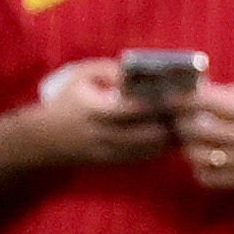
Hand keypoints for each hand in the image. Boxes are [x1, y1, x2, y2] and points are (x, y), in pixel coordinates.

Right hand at [12, 55, 183, 169]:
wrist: (42, 140)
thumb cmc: (64, 101)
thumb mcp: (80, 77)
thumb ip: (109, 70)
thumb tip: (140, 70)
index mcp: (94, 110)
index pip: (132, 109)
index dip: (157, 104)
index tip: (177, 95)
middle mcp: (102, 135)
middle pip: (146, 134)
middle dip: (170, 124)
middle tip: (191, 113)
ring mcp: (108, 153)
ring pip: (148, 150)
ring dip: (169, 139)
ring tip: (187, 125)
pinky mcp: (112, 163)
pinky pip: (142, 158)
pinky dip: (159, 149)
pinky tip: (172, 137)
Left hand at [176, 77, 233, 192]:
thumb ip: (222, 95)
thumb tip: (190, 89)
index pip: (209, 102)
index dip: (185, 100)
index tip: (170, 99)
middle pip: (201, 130)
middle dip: (182, 125)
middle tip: (175, 122)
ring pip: (202, 156)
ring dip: (189, 148)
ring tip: (188, 142)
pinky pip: (209, 178)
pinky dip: (199, 170)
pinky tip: (201, 162)